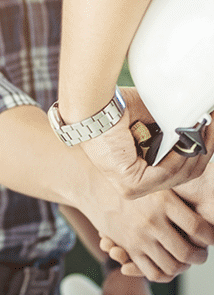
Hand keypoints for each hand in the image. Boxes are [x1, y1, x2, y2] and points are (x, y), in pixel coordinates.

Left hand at [78, 88, 213, 199]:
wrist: (92, 106)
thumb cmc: (117, 108)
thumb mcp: (155, 118)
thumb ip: (176, 127)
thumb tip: (204, 124)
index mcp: (141, 170)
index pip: (180, 169)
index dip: (200, 148)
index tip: (210, 124)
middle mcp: (136, 183)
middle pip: (185, 174)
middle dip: (204, 148)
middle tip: (211, 122)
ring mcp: (132, 188)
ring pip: (180, 175)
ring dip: (196, 148)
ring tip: (205, 124)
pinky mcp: (130, 186)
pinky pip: (168, 174)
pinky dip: (180, 154)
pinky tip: (186, 135)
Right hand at [98, 162, 213, 276]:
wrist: (95, 185)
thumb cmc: (131, 180)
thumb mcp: (156, 180)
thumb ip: (178, 193)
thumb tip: (206, 206)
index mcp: (164, 202)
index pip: (198, 228)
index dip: (210, 236)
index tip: (212, 237)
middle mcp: (152, 221)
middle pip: (187, 252)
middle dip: (199, 257)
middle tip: (201, 255)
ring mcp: (139, 237)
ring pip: (171, 266)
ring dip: (182, 268)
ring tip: (186, 262)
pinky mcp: (128, 248)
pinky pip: (151, 271)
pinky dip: (162, 274)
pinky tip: (166, 266)